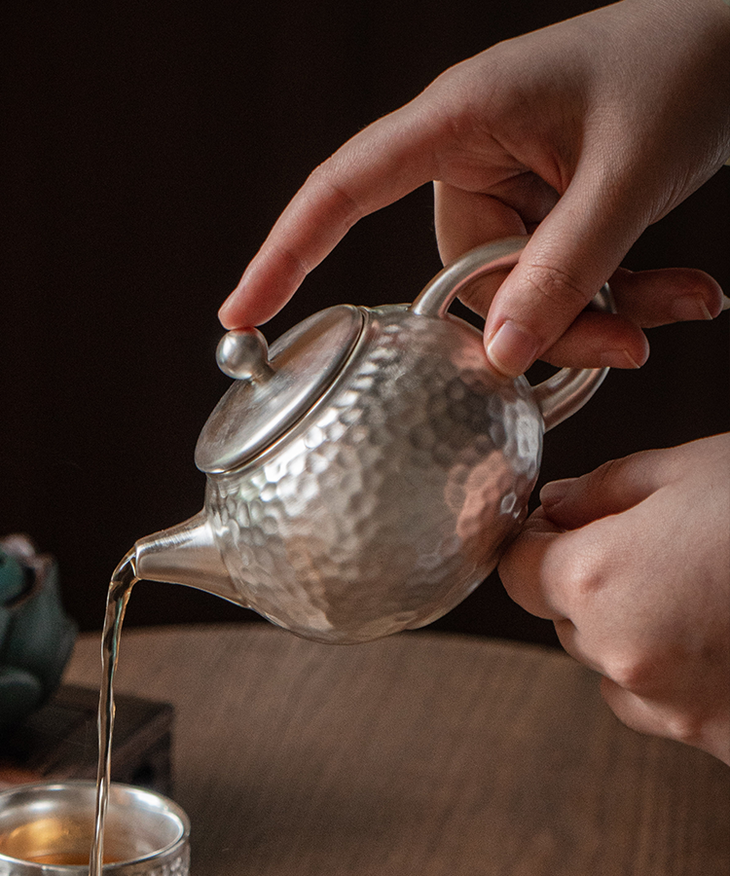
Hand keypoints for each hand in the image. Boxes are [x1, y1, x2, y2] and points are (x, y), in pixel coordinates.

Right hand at [219, 0, 728, 374]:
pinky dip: (618, 296)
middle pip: (463, 274)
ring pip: (519, 289)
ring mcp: (513, 185)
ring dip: (595, 314)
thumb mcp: (627, 171)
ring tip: (676, 307)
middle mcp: (473, 157)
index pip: (342, 188)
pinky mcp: (550, 207)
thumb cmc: (682, 64)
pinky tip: (686, 295)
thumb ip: (565, 267)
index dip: (285, 252)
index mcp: (459, 120)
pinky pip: (558, 275)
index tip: (240, 315)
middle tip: (622, 346)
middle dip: (541, 322)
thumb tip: (499, 355)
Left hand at [498, 434, 729, 763]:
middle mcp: (623, 657)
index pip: (514, 571)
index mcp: (598, 580)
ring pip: (610, 664)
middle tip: (647, 544)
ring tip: (700, 585)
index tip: (553, 527)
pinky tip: (723, 629)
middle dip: (586, 578)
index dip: (532, 542)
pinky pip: (661, 703)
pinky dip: (672, 669)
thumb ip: (602, 489)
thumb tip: (557, 505)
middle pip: (562, 618)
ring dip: (630, 628)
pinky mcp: (718, 739)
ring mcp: (673, 708)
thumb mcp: (687, 470)